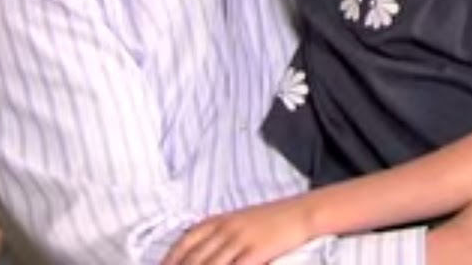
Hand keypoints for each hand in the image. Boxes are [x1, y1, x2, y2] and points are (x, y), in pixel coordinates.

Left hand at [162, 198, 313, 264]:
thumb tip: (199, 253)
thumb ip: (219, 235)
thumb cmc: (272, 219)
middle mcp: (225, 229)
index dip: (169, 260)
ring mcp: (240, 239)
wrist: (302, 212)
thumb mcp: (240, 221)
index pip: (184, 242)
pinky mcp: (256, 251)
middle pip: (193, 258)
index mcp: (218, 220)